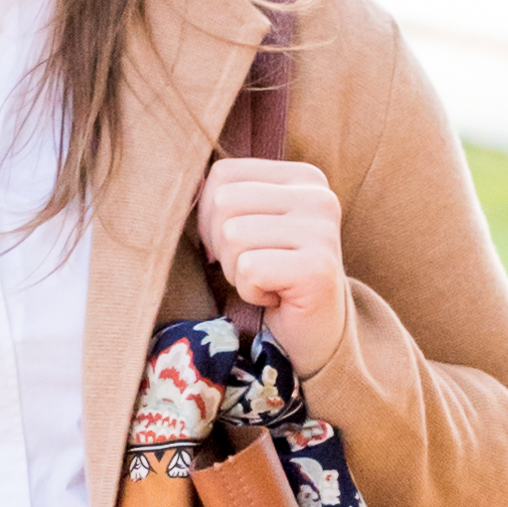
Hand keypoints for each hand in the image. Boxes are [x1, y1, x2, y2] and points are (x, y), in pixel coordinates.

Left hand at [194, 151, 350, 381]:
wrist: (315, 332)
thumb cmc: (274, 276)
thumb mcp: (253, 223)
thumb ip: (226, 198)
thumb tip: (184, 183)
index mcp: (303, 177)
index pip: (224, 174)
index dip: (212, 216)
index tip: (243, 245)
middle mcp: (318, 196)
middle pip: (224, 202)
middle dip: (223, 245)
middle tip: (254, 268)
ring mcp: (322, 231)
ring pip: (232, 235)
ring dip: (237, 271)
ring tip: (266, 281)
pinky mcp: (317, 268)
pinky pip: (249, 269)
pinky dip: (251, 292)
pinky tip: (276, 297)